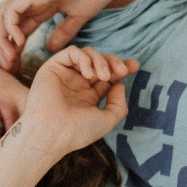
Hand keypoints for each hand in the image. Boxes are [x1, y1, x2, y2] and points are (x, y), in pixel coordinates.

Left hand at [0, 0, 122, 71]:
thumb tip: (50, 47)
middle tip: (9, 69)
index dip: (15, 51)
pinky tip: (19, 41)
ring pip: (2, 17)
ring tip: (10, 58)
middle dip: (3, 48)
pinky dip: (9, 26)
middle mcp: (32, 2)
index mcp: (42, 7)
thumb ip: (64, 31)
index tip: (17, 69)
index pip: (20, 31)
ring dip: (1, 39)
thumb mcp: (78, 17)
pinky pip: (10, 11)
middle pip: (5, 26)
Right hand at [22, 46, 138, 155]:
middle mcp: (76, 84)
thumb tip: (120, 84)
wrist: (52, 133)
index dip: (121, 67)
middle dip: (114, 62)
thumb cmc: (77, 132)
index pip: (107, 76)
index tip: (135, 66)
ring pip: (87, 54)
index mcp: (88, 97)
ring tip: (103, 76)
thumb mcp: (106, 120)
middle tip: (122, 70)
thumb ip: (118, 104)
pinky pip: (71, 52)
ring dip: (100, 61)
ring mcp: (65, 75)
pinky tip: (88, 74)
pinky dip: (84, 58)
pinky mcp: (53, 68)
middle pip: (100, 61)